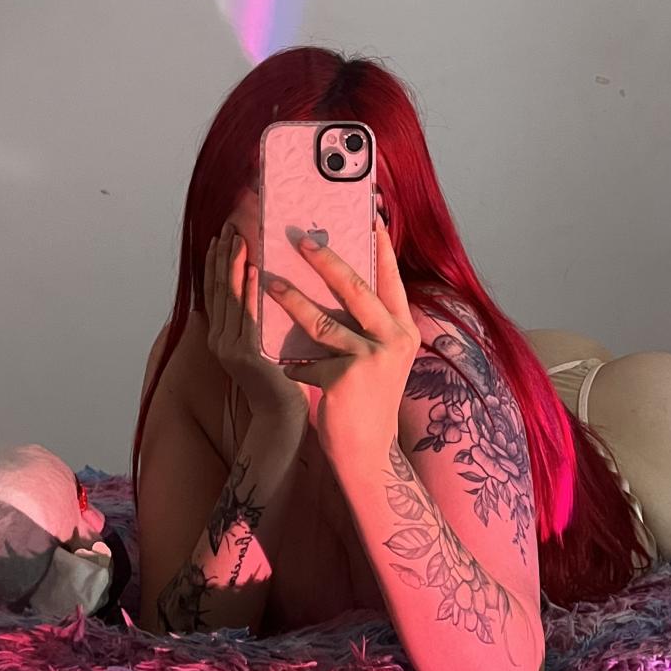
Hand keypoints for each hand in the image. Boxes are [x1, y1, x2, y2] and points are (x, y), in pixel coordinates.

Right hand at [204, 224, 309, 427]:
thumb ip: (253, 317)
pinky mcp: (246, 354)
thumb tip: (260, 283)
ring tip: (238, 239)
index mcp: (220, 335)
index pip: (214, 290)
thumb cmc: (279, 377)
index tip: (218, 237)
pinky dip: (249, 289)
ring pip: (229, 297)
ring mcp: (230, 347)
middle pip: (217, 288)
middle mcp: (219, 339)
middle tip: (228, 228)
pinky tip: (255, 269)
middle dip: (222, 256)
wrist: (281, 415)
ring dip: (234, 265)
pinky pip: (247, 314)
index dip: (214, 263)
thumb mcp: (260, 342)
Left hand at [267, 218, 420, 462]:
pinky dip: (291, 360)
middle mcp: (394, 339)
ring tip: (267, 281)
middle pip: (356, 287)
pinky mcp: (345, 379)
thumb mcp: (379, 356)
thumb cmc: (368, 400)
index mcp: (403, 329)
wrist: (369, 455)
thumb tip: (336, 278)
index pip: (390, 278)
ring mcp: (371, 359)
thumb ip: (367, 324)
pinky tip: (280, 363)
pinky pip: (307, 358)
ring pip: (322, 320)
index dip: (380, 245)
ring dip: (291, 299)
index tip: (369, 215)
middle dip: (325, 258)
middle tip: (299, 238)